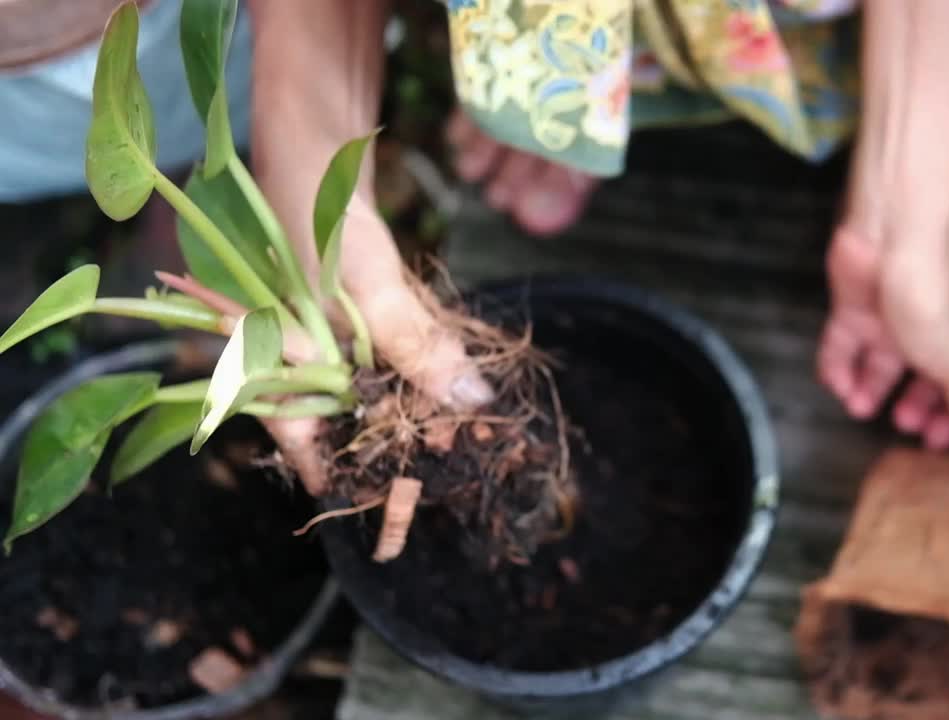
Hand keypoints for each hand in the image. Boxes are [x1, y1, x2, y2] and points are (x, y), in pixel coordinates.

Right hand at [254, 139, 492, 495]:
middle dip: (400, 445)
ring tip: (468, 435)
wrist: (318, 144)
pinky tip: (453, 385)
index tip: (405, 505)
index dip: (355, 478)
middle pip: (346, 424)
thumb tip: (472, 402)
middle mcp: (294, 363)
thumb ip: (418, 348)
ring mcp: (324, 340)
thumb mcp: (373, 289)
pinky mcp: (354, 317)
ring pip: (372, 392)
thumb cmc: (323, 217)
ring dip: (418, 409)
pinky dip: (418, 370)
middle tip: (458, 464)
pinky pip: (387, 358)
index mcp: (272, 369)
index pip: (307, 448)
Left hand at [817, 207, 948, 456]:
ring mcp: (893, 317)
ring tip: (860, 408)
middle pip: (928, 378)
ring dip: (872, 390)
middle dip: (918, 407)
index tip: (943, 444)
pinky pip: (843, 344)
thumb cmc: (939, 298)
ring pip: (884, 363)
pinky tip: (838, 386)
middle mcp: (933, 332)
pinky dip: (838, 367)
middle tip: (904, 428)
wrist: (894, 237)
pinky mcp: (855, 306)